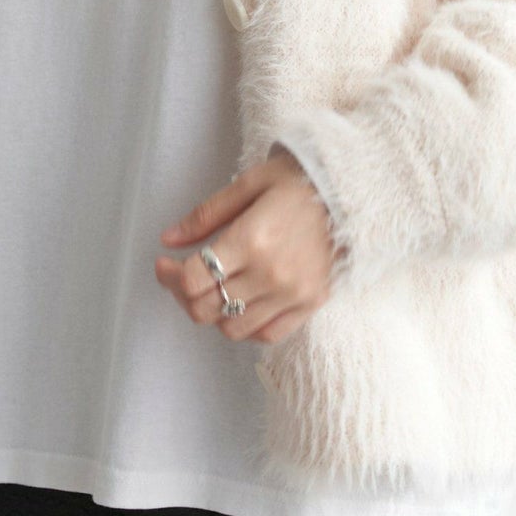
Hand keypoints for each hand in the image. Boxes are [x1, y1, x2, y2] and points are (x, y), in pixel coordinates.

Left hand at [154, 148, 345, 344]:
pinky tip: (240, 303)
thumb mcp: (247, 184)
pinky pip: (266, 335)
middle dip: (183, 294)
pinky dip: (246, 326)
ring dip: (213, 313)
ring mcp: (292, 294)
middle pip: (206, 309)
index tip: (165, 263)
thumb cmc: (296, 180)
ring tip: (213, 290)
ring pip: (231, 329)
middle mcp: (271, 274)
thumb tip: (168, 241)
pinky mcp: (311, 303)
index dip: (169, 275)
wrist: (350, 191)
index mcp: (251, 240)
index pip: (193, 280)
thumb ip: (205, 215)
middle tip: (183, 276)